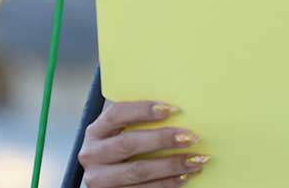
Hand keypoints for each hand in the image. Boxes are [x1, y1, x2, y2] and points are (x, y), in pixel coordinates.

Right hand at [78, 100, 209, 187]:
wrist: (106, 180)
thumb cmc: (119, 148)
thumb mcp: (120, 133)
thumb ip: (138, 122)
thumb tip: (176, 112)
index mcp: (95, 131)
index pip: (117, 114)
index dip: (143, 110)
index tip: (172, 109)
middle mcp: (92, 155)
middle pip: (128, 143)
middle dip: (162, 139)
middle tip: (190, 137)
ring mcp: (100, 179)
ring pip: (138, 171)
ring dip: (171, 165)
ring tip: (196, 160)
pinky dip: (167, 183)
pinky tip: (184, 176)